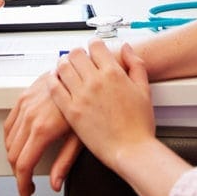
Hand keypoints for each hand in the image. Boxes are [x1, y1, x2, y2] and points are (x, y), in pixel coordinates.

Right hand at [4, 73, 84, 195]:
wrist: (87, 70)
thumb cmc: (92, 100)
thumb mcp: (81, 136)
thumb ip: (65, 162)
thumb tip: (55, 184)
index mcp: (42, 129)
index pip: (23, 165)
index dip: (22, 185)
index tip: (26, 194)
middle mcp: (30, 116)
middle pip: (13, 154)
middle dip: (18, 174)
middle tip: (28, 184)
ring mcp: (25, 105)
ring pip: (8, 139)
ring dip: (13, 156)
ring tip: (25, 166)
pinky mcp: (24, 96)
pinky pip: (10, 122)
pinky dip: (11, 137)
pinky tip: (20, 143)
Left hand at [48, 41, 154, 167]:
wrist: (132, 150)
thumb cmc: (139, 125)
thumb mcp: (144, 89)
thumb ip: (136, 64)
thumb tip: (125, 48)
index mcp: (114, 73)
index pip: (95, 45)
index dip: (93, 45)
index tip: (92, 49)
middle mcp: (96, 81)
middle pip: (76, 54)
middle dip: (76, 53)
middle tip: (77, 58)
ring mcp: (82, 96)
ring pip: (62, 67)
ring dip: (62, 64)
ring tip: (65, 67)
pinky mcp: (71, 111)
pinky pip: (55, 88)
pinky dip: (52, 81)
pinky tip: (55, 81)